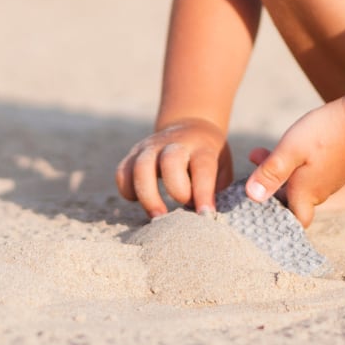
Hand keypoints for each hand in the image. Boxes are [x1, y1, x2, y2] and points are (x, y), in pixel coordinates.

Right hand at [115, 118, 232, 216]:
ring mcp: (151, 146)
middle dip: (175, 190)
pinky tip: (138, 200)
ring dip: (147, 196)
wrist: (190, 127)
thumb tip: (205, 217)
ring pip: (141, 166)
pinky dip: (127, 190)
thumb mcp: (222, 167)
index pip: (203, 168)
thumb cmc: (209, 157)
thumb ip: (215, 189)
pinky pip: (123, 172)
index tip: (205, 215)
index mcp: (202, 148)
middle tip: (181, 213)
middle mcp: (175, 144)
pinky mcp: (134, 153)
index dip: (203, 192)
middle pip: (170, 161)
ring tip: (156, 217)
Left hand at [243, 100, 344, 226]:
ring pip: (301, 183)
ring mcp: (331, 179)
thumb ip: (270, 173)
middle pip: (293, 199)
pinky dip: (296, 166)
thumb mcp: (289, 150)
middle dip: (271, 186)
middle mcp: (321, 191)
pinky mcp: (337, 167)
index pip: (296, 220)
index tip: (262, 201)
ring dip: (281, 173)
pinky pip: (312, 174)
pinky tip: (290, 149)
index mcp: (307, 192)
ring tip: (262, 153)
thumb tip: (252, 197)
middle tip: (254, 164)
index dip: (280, 217)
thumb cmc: (323, 134)